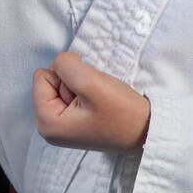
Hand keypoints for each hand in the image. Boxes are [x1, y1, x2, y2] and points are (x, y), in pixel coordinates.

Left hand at [33, 51, 151, 155]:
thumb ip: (65, 65)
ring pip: (63, 84)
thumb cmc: (123, 112)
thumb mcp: (90, 82)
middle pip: (51, 80)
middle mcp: (48, 127)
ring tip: (101, 102)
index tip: (87, 93)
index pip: (41, 76)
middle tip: (96, 99)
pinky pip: (73, 92)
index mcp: (46, 123)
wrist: (151, 131)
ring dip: (83, 86)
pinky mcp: (74, 120)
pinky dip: (87, 92)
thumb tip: (60, 61)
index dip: (66, 76)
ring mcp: (62, 124)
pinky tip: (100, 104)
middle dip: (74, 82)